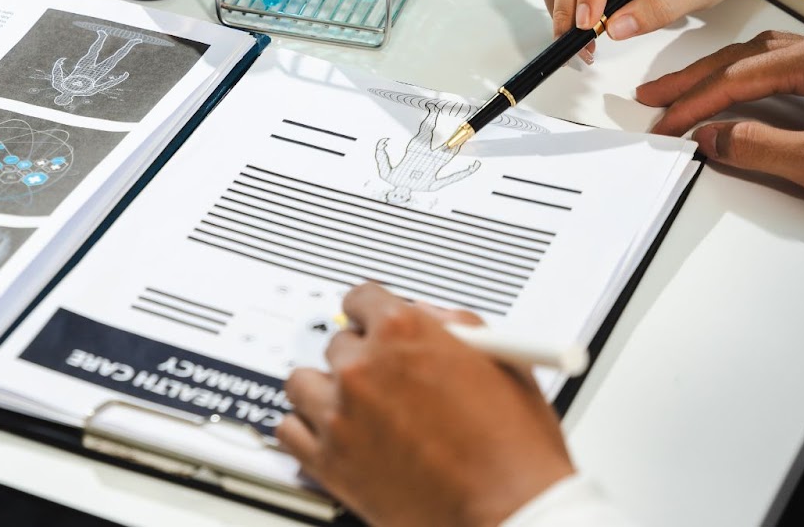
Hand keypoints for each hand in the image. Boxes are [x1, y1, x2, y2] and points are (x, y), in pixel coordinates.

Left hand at [278, 284, 572, 526]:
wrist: (509, 512)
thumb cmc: (514, 449)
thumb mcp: (501, 361)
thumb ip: (458, 328)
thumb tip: (433, 318)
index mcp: (403, 331)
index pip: (360, 298)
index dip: (368, 312)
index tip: (368, 321)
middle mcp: (363, 367)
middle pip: (337, 343)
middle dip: (360, 358)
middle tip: (381, 380)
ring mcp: (340, 414)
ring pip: (303, 381)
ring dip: (326, 390)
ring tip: (351, 407)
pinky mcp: (329, 460)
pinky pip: (289, 430)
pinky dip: (306, 430)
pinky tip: (329, 434)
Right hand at [640, 31, 803, 216]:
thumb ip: (757, 148)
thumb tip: (711, 138)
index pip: (736, 78)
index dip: (693, 103)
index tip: (665, 122)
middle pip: (744, 57)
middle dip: (695, 79)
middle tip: (656, 97)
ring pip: (765, 56)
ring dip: (723, 73)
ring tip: (688, 92)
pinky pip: (789, 65)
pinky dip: (754, 78)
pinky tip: (743, 91)